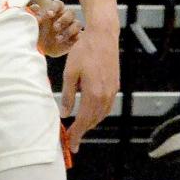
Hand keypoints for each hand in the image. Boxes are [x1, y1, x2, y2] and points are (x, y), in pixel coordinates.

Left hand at [36, 0, 82, 57]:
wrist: (43, 47)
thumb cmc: (40, 32)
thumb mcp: (35, 24)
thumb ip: (34, 15)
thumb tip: (35, 7)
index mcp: (56, 11)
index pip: (58, 4)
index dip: (54, 8)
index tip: (48, 14)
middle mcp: (66, 17)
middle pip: (71, 12)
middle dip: (63, 19)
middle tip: (55, 27)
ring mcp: (72, 27)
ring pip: (77, 24)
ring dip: (69, 31)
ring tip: (58, 39)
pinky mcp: (75, 38)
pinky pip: (81, 36)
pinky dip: (76, 38)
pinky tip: (69, 42)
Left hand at [60, 26, 119, 151]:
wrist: (103, 35)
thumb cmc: (84, 50)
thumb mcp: (70, 72)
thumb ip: (67, 95)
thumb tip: (64, 114)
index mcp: (93, 94)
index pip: (83, 121)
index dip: (76, 134)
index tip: (70, 144)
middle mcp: (106, 95)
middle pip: (93, 120)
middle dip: (82, 131)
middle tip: (72, 138)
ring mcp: (112, 90)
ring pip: (101, 114)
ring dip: (90, 123)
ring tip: (80, 127)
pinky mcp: (115, 85)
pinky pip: (107, 106)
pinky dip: (98, 113)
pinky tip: (91, 111)